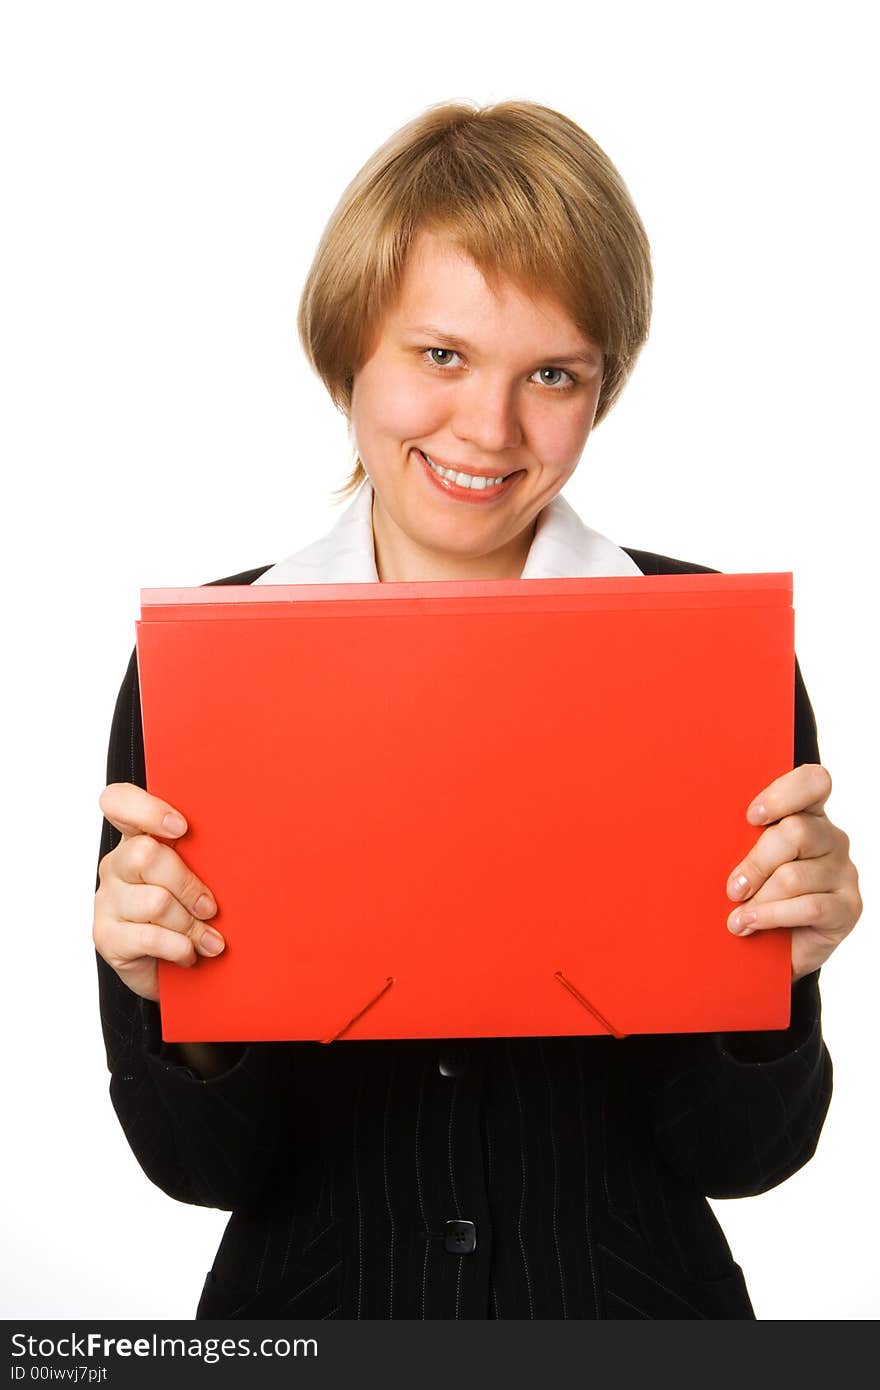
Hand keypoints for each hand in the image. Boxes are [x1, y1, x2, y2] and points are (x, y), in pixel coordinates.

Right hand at [93, 782, 224, 1000]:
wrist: (176, 971)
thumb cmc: (194, 912)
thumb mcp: (204, 874)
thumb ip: (208, 852)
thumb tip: (254, 836)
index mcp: (138, 837)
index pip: (118, 801)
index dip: (146, 809)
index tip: (182, 828)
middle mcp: (117, 864)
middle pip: (145, 854)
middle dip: (188, 885)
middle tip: (210, 907)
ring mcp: (107, 900)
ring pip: (154, 901)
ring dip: (190, 924)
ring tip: (207, 939)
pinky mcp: (106, 936)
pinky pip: (148, 937)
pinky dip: (179, 947)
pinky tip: (188, 953)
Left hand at [725, 764, 861, 982]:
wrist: (776, 947)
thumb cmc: (756, 893)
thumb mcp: (745, 861)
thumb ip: (740, 840)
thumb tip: (702, 830)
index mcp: (808, 815)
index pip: (813, 782)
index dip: (783, 794)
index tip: (750, 817)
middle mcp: (831, 838)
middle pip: (796, 832)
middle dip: (756, 863)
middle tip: (733, 888)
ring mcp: (844, 872)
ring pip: (795, 876)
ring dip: (759, 899)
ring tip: (736, 918)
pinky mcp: (848, 907)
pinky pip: (808, 907)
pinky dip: (771, 916)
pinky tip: (750, 925)